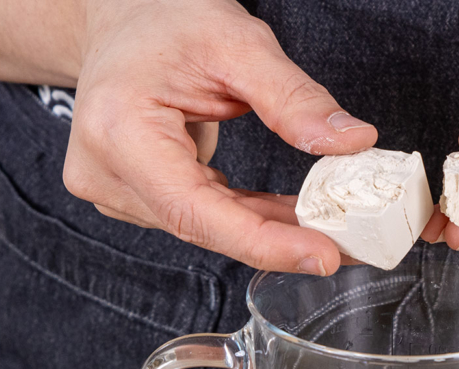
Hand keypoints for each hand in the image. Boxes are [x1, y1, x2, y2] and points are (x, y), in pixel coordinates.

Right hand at [63, 0, 377, 273]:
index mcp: (119, 131)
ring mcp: (116, 190)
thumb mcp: (238, 44)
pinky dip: (249, 216)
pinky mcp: (134, 196)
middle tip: (346, 245)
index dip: (263, 242)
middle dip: (278, 240)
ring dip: (268, 227)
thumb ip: (294, 97)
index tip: (321, 255)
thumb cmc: (166, 21)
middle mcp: (107, 172)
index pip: (195, 211)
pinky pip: (203, 217)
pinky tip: (291, 214)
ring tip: (327, 224)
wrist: (123, 20)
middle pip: (204, 226)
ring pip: (208, 227)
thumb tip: (351, 141)